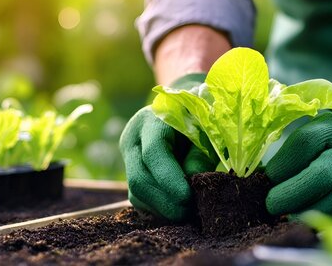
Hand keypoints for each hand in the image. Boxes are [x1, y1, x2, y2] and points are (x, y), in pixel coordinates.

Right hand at [119, 74, 215, 220]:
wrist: (182, 118)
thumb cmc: (197, 124)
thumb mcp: (204, 134)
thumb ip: (200, 157)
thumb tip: (193, 185)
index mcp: (150, 121)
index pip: (153, 152)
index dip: (168, 178)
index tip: (187, 197)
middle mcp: (132, 139)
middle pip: (139, 178)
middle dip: (165, 201)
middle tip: (190, 211)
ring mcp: (127, 159)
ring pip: (137, 193)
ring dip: (163, 208)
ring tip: (188, 211)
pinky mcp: (130, 176)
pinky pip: (139, 201)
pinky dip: (159, 209)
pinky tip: (177, 208)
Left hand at [265, 96, 331, 219]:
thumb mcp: (319, 130)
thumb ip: (295, 150)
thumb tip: (263, 179)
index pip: (305, 144)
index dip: (281, 164)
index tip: (265, 178)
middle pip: (321, 175)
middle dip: (291, 193)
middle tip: (270, 204)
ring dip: (304, 212)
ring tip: (285, 215)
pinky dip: (322, 220)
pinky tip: (304, 219)